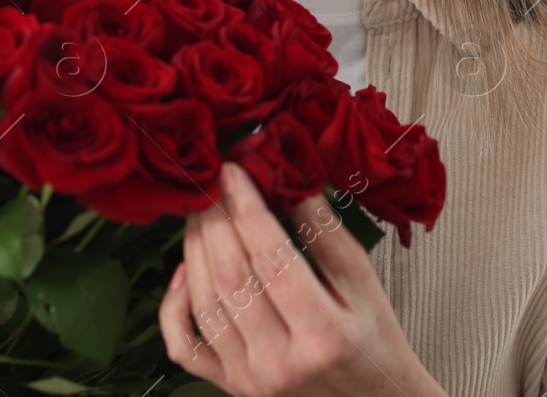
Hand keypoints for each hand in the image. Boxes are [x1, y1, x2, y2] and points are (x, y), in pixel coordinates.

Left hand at [158, 161, 447, 396]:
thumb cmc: (372, 337)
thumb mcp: (365, 280)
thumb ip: (325, 232)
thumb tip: (288, 179)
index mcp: (324, 334)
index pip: (272, 259)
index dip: (247, 209)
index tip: (233, 171)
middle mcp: (282, 362)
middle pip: (232, 278)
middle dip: (216, 221)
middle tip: (212, 183)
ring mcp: (251, 379)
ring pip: (205, 304)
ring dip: (195, 250)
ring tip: (201, 213)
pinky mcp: (231, 387)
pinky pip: (185, 347)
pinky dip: (174, 306)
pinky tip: (184, 270)